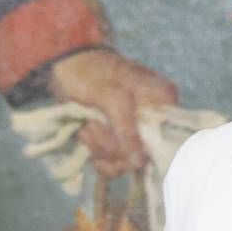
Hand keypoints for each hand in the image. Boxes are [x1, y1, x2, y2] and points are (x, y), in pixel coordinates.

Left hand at [47, 48, 179, 176]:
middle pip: (142, 155)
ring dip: (99, 147)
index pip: (166, 140)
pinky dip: (96, 153)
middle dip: (112, 144)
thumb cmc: (89, 74)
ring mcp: (136, 131)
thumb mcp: (111, 97)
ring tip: (87, 124)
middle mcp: (154, 119)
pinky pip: (113, 164)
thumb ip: (127, 130)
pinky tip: (87, 135)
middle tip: (94, 123)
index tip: (116, 132)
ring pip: (124, 161)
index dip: (140, 145)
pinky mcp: (119, 141)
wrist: (65, 67)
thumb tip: (140, 163)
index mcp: (163, 102)